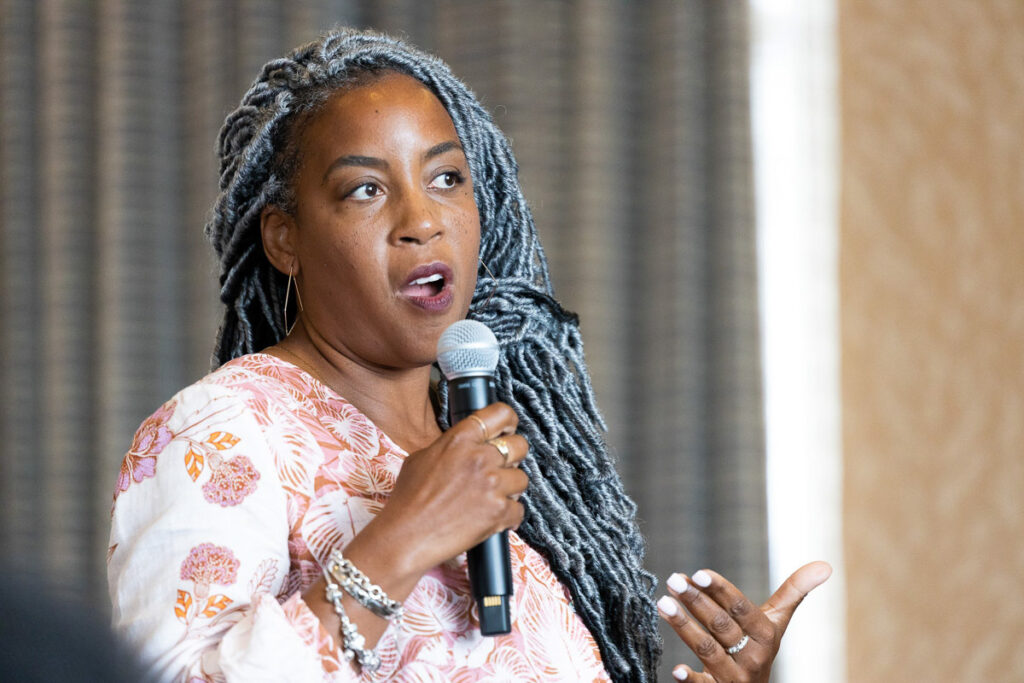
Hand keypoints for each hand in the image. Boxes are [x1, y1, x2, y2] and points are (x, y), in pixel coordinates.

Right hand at [375, 402, 529, 573]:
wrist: (405, 536)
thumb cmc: (407, 500)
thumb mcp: (421, 458)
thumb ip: (448, 447)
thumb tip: (463, 447)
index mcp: (460, 439)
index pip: (500, 414)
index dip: (508, 421)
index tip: (508, 430)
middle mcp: (479, 457)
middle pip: (520, 445)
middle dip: (514, 457)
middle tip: (501, 469)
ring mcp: (491, 484)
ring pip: (522, 479)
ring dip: (510, 489)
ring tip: (491, 498)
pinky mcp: (498, 512)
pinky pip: (518, 510)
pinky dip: (508, 517)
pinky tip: (493, 519)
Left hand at [657, 561, 831, 681]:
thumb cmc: (758, 648)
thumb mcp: (776, 622)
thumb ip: (793, 591)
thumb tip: (826, 565)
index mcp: (765, 635)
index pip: (740, 608)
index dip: (720, 590)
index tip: (698, 573)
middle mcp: (752, 657)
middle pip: (721, 625)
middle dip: (696, 601)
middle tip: (673, 580)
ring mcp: (734, 677)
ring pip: (707, 650)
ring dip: (683, 626)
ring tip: (662, 603)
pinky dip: (690, 679)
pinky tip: (675, 669)